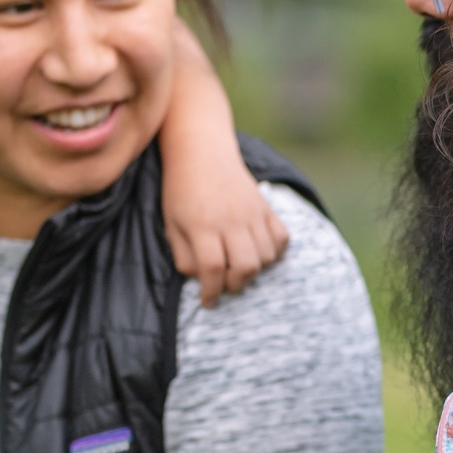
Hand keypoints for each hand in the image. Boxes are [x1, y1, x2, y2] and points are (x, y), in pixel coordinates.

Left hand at [164, 160, 289, 307]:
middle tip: (224, 285)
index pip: (212, 268)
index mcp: (201, 224)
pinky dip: (274, 251)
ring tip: (239, 266)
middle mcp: (230, 219)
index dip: (210, 291)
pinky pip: (281, 237)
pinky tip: (258, 250)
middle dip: (235, 284)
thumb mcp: (171, 225)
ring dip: (254, 270)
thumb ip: (183, 257)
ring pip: (266, 255)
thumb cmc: (181, 190)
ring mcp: (252, 212)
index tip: (207, 301)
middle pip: (245, 265)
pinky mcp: (265, 206)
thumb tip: (202, 280)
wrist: (202, 151)